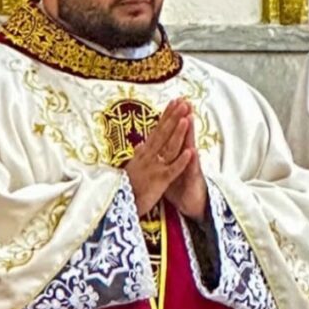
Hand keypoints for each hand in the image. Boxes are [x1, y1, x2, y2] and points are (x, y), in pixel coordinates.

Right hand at [124, 99, 193, 214]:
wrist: (117, 207)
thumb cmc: (126, 188)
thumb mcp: (132, 168)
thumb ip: (139, 156)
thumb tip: (140, 145)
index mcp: (144, 153)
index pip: (157, 130)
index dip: (167, 115)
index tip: (175, 101)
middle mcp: (148, 156)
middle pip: (163, 133)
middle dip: (174, 117)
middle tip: (183, 102)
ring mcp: (154, 167)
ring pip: (168, 147)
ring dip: (178, 133)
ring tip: (187, 119)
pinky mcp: (159, 181)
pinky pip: (172, 170)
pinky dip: (181, 161)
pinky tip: (191, 152)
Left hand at [164, 111, 208, 220]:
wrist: (194, 206)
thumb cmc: (181, 190)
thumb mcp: (167, 172)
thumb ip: (160, 158)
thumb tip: (147, 146)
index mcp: (175, 156)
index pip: (172, 133)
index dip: (171, 118)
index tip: (172, 102)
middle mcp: (184, 158)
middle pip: (182, 135)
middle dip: (182, 118)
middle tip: (184, 101)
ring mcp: (190, 168)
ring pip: (188, 148)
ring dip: (188, 134)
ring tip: (189, 118)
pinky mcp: (193, 180)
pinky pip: (191, 171)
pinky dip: (190, 161)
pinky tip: (192, 151)